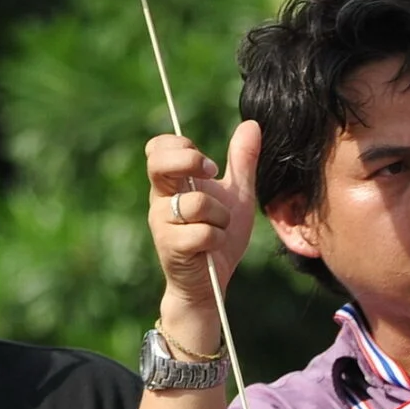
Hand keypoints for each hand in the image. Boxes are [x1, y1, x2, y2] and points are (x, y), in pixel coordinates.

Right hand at [147, 122, 259, 352]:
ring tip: (220, 228)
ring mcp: (162, 223)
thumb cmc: (219, 238)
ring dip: (219, 216)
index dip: (180, 145)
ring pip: (194, 203)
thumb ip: (241, 162)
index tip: (209, 163)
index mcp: (171, 183)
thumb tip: (251, 124)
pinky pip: (202, 232)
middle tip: (212, 174)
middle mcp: (160, 199)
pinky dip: (217, 238)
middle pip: (158, 162)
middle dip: (189, 161)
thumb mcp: (237, 196)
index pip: (158, 147)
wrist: (211, 283)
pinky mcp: (171, 248)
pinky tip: (214, 247)